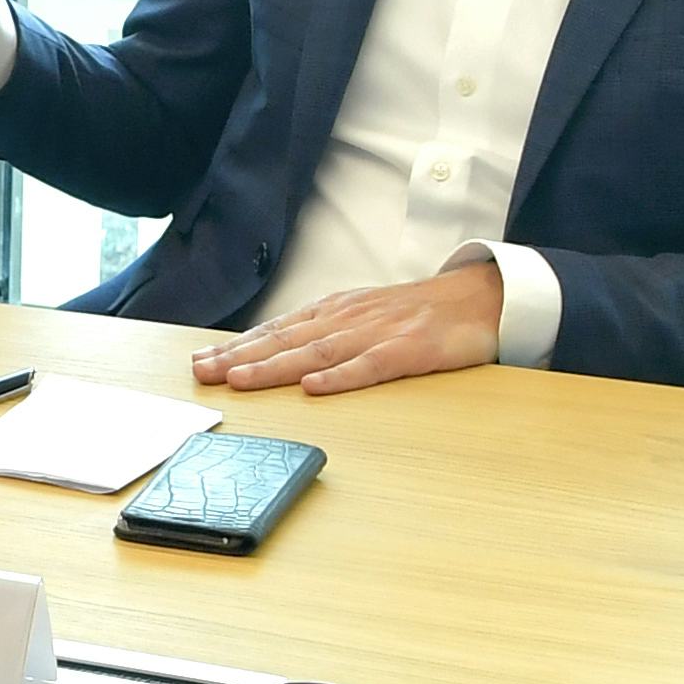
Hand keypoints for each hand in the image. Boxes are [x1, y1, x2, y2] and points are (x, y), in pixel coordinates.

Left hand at [192, 262, 506, 395]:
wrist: (482, 296)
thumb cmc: (419, 312)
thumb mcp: (365, 315)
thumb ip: (325, 332)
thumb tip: (277, 352)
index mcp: (337, 312)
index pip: (278, 330)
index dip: (238, 346)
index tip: (201, 361)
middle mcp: (350, 319)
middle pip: (287, 340)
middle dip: (241, 356)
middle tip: (202, 372)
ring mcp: (380, 333)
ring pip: (318, 351)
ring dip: (276, 366)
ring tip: (240, 379)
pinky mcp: (411, 349)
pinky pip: (372, 365)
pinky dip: (341, 376)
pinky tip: (314, 387)